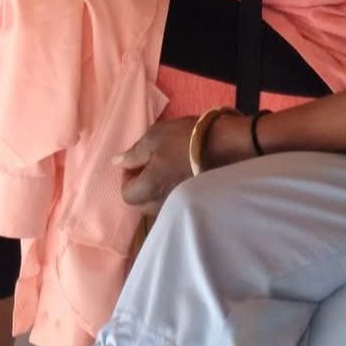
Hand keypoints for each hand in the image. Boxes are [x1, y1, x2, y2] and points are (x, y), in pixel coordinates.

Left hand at [116, 115, 253, 215]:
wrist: (228, 145)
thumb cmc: (185, 139)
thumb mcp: (154, 138)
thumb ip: (133, 154)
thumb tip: (117, 162)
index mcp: (148, 189)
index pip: (126, 195)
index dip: (128, 177)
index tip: (138, 161)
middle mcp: (162, 205)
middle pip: (142, 204)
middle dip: (142, 187)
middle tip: (152, 165)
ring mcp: (181, 207)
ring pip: (160, 206)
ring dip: (159, 192)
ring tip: (169, 170)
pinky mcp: (196, 205)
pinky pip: (177, 204)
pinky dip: (175, 193)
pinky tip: (183, 176)